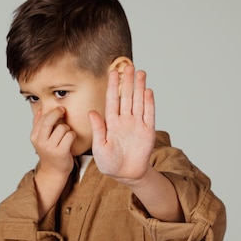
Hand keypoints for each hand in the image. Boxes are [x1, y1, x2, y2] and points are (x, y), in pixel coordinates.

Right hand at [30, 106, 75, 176]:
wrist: (53, 171)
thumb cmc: (49, 153)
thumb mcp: (40, 139)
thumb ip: (38, 125)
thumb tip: (40, 110)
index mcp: (34, 137)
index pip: (42, 119)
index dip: (52, 112)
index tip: (59, 109)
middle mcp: (41, 142)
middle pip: (49, 121)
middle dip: (57, 113)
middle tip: (63, 111)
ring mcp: (50, 148)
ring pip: (62, 128)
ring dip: (67, 128)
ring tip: (66, 133)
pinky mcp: (61, 152)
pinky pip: (70, 135)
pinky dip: (72, 135)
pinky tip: (71, 139)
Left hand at [88, 65, 155, 182]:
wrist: (126, 175)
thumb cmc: (109, 163)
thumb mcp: (99, 146)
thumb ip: (98, 128)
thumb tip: (91, 112)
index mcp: (110, 123)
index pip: (111, 100)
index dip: (112, 86)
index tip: (112, 72)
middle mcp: (124, 120)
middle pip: (126, 97)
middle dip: (127, 81)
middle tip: (128, 66)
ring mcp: (136, 124)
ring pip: (138, 102)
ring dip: (139, 87)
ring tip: (140, 73)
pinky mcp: (147, 131)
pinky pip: (148, 114)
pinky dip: (148, 103)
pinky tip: (147, 91)